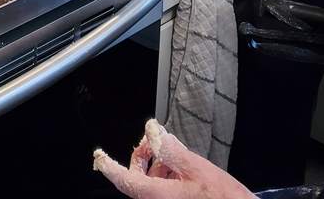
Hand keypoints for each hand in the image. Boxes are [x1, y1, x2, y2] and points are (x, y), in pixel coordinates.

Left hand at [93, 120, 253, 198]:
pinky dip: (165, 175)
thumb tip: (152, 131)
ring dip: (156, 166)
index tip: (100, 156)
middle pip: (136, 180)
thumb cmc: (223, 197)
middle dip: (142, 157)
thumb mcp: (197, 168)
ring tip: (173, 154)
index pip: (125, 181)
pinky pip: (161, 190)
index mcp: (159, 196)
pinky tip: (179, 167)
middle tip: (153, 142)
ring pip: (149, 185)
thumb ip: (171, 150)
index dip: (110, 167)